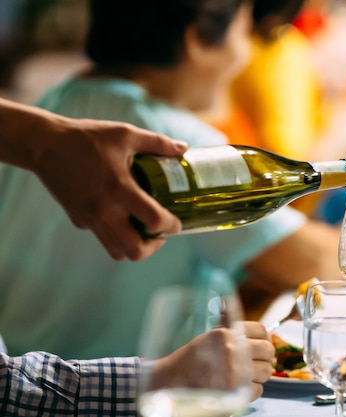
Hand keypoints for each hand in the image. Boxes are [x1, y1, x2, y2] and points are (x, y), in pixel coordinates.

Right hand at [32, 118, 187, 260]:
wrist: (43, 144)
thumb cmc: (87, 137)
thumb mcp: (126, 134)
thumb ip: (158, 142)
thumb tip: (183, 149)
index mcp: (119, 189)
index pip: (154, 220)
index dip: (172, 226)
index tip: (177, 223)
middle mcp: (104, 210)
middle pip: (135, 251)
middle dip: (154, 247)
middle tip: (160, 233)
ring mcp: (89, 218)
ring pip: (117, 251)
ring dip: (135, 245)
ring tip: (144, 230)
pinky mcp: (78, 220)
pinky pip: (101, 236)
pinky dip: (116, 234)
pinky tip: (121, 216)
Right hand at [149, 322, 273, 400]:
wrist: (172, 383)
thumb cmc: (189, 360)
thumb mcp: (208, 336)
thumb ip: (226, 323)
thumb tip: (230, 301)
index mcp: (225, 334)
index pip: (261, 330)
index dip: (263, 337)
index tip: (261, 343)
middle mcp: (232, 351)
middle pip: (268, 350)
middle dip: (263, 356)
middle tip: (256, 360)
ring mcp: (235, 372)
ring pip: (266, 371)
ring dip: (258, 374)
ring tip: (246, 374)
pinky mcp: (236, 392)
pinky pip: (258, 390)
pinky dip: (251, 390)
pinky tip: (240, 386)